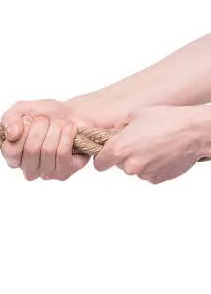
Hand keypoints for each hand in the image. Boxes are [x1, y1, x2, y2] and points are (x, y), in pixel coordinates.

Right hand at [0, 97, 124, 180]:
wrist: (72, 115)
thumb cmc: (44, 115)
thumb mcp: (21, 109)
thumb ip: (10, 118)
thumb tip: (12, 134)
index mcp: (12, 156)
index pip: (10, 151)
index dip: (22, 131)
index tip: (28, 119)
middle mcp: (27, 169)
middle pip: (31, 149)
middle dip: (41, 126)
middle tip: (46, 119)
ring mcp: (45, 173)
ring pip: (48, 150)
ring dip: (56, 128)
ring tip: (59, 122)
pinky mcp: (64, 173)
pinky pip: (62, 153)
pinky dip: (67, 134)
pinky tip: (70, 128)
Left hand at [93, 105, 210, 183]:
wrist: (194, 131)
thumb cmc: (166, 119)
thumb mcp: (134, 114)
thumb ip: (119, 126)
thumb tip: (115, 132)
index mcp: (119, 149)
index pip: (99, 163)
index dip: (103, 158)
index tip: (107, 154)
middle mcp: (130, 165)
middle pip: (119, 165)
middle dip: (125, 156)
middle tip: (138, 143)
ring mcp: (145, 174)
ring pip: (135, 170)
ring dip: (140, 161)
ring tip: (153, 146)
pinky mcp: (159, 179)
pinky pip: (149, 174)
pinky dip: (153, 167)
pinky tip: (162, 154)